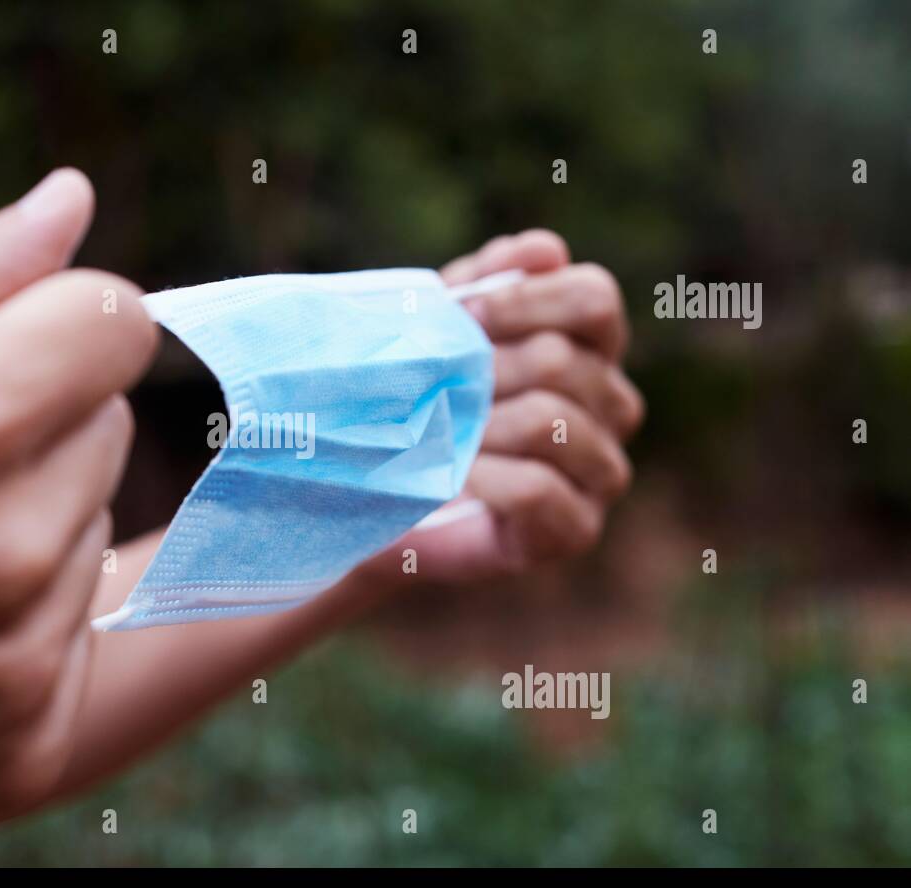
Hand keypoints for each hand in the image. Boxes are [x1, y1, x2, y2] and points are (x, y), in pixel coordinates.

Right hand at [0, 169, 157, 862]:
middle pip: (112, 425)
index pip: (118, 322)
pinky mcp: (32, 746)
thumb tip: (72, 200)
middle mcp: (7, 550)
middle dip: (39, 423)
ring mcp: (26, 663)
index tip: (16, 346)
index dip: (66, 320)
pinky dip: (35, 614)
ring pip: (96, 525)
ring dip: (35, 521)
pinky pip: (95, 629)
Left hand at [363, 230, 642, 584]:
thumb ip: (488, 281)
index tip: (459, 312)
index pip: (594, 298)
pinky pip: (538, 488)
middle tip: (428, 386)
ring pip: (551, 421)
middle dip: (482, 369)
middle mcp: (612, 406)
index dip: (523, 299)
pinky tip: (442, 473)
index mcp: (591, 349)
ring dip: (474, 423)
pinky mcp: (577, 528)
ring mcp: (602, 471)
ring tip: (430, 430)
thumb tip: (543, 250)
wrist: (384, 495)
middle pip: (563, 360)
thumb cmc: (421, 404)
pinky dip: (481, 475)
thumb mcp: (444, 331)